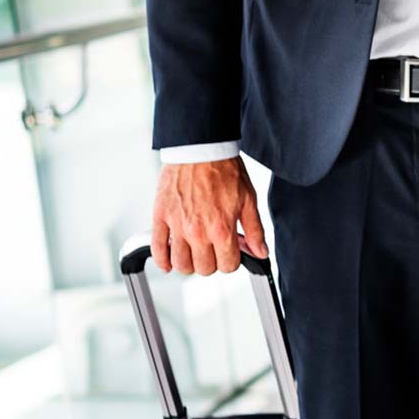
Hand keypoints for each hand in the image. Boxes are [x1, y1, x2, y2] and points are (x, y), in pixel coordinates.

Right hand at [151, 156, 267, 274]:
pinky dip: (163, 261)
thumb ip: (255, 230)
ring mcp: (177, 226)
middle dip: (213, 262)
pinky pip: (157, 249)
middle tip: (214, 249)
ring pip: (181, 265)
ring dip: (189, 263)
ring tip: (195, 252)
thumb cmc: (224, 171)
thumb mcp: (249, 200)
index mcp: (221, 229)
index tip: (231, 251)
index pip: (227, 266)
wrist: (200, 149)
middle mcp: (197, 231)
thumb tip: (261, 253)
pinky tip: (170, 260)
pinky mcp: (160, 217)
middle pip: (204, 269)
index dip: (232, 261)